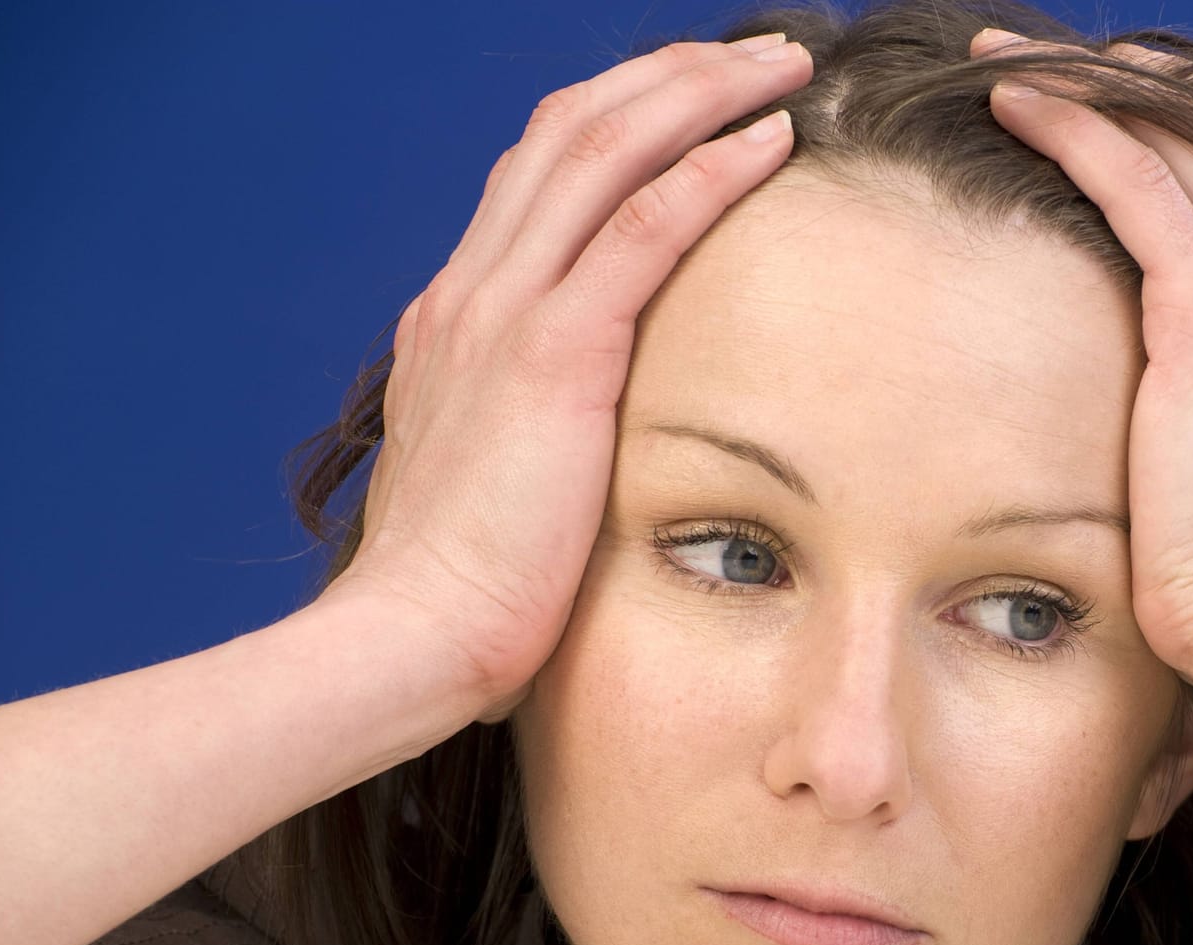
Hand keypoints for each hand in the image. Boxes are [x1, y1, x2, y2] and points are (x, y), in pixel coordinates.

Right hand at [330, 34, 811, 722]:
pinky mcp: (552, 354)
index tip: (693, 102)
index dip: (620, 121)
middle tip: (753, 56)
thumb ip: (522, 428)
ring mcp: (504, 312)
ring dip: (699, 92)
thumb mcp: (488, 478)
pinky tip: (768, 141)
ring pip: (605, 150)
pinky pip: (641, 228)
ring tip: (779, 65)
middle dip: (667, 76)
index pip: (537, 177)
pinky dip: (708, 170)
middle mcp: (471, 291)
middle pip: (570, 130)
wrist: (413, 638)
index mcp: (456, 317)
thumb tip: (572, 439)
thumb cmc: (462, 589)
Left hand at [970, 28, 1192, 677]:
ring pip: (1175, 145)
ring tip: (1009, 64)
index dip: (1188, 145)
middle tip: (1055, 66)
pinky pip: (1135, 178)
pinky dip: (1074, 124)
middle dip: (1133, 97)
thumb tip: (1181, 463)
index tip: (1123, 119)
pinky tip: (1013, 98)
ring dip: (1088, 91)